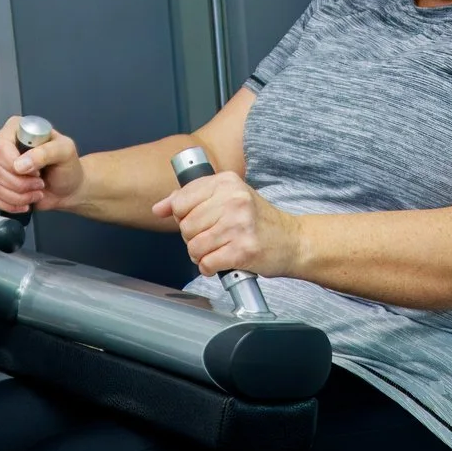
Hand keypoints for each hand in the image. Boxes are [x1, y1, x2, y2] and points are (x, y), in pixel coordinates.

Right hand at [0, 115, 81, 212]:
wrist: (69, 188)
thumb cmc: (67, 166)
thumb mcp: (65, 151)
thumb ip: (46, 152)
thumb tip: (20, 164)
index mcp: (16, 129)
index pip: (0, 147)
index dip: (15, 164)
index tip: (37, 172)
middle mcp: (2, 145)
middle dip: (20, 183)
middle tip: (40, 184)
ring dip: (18, 196)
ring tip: (36, 193)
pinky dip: (10, 204)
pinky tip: (25, 203)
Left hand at [153, 169, 302, 277]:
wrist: (293, 241)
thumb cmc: (258, 221)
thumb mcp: (228, 198)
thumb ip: (190, 199)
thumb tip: (158, 208)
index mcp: (227, 182)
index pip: (180, 201)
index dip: (183, 217)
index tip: (197, 220)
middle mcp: (234, 200)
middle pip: (185, 226)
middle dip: (193, 238)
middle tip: (212, 238)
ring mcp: (239, 226)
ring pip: (194, 247)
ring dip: (201, 255)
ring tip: (217, 250)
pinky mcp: (243, 250)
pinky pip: (207, 264)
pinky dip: (210, 268)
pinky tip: (222, 261)